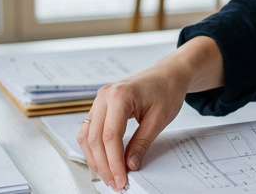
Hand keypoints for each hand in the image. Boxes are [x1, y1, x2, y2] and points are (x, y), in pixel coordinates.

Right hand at [77, 64, 184, 190]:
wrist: (168, 74)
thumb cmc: (167, 89)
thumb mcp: (159, 119)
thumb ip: (142, 143)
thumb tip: (129, 165)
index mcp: (120, 95)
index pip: (110, 136)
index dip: (113, 162)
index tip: (121, 179)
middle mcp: (104, 96)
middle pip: (94, 138)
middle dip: (103, 165)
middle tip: (115, 183)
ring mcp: (99, 100)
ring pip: (87, 136)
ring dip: (95, 159)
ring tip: (109, 176)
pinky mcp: (100, 106)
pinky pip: (89, 130)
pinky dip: (94, 148)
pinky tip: (104, 161)